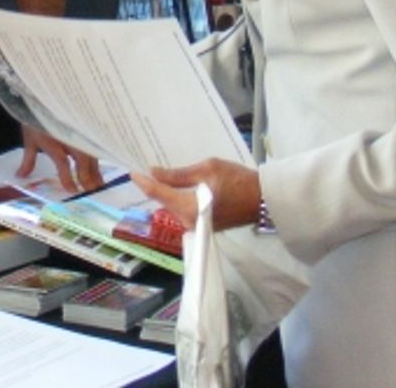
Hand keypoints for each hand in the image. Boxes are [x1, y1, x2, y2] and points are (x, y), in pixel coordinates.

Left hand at [18, 125, 103, 192]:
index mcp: (52, 140)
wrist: (42, 96)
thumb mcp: (30, 139)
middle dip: (87, 177)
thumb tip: (20, 176)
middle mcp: (67, 138)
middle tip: (91, 191)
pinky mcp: (84, 129)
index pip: (62, 162)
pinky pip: (93, 147)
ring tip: (99, 185)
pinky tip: (99, 170)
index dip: (68, 178)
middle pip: (82, 160)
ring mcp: (77, 133)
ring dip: (95, 171)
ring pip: (90, 154)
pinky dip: (97, 160)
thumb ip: (28, 160)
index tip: (72, 190)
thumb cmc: (36, 118)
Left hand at [131, 158, 260, 231]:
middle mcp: (190, 221)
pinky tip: (175, 185)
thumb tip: (154, 172)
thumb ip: (178, 175)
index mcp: (189, 207)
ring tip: (157, 174)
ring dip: (166, 193)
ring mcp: (197, 225)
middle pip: (164, 201)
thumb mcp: (207, 169)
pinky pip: (184, 210)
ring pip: (173, 206)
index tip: (132, 172)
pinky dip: (178, 198)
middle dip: (154, 187)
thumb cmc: (237, 180)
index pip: (159, 193)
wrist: (263, 199)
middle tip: (143, 169)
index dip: (144, 182)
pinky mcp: (204, 225)